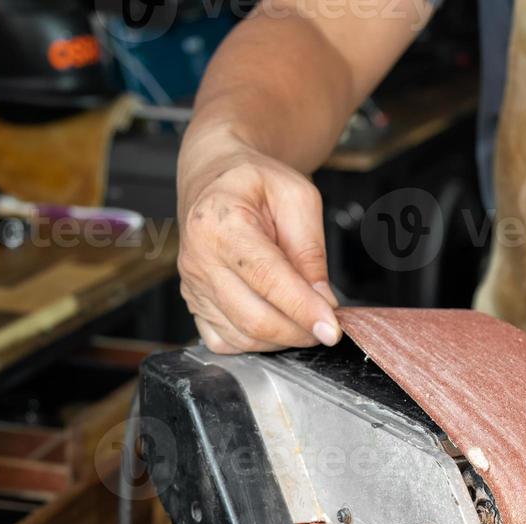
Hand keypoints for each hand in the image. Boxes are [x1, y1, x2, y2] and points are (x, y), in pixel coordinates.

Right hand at [177, 141, 340, 353]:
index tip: (332, 329)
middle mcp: (199, 259)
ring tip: (304, 318)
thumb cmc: (254, 182)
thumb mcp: (298, 197)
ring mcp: (193, 286)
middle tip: (327, 325)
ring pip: (243, 336)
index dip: (303, 309)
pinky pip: (226, 342)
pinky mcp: (194, 305)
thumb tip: (323, 301)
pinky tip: (275, 322)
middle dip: (299, 331)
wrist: (215, 179)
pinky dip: (257, 343)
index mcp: (220, 223)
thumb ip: (311, 250)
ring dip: (282, 338)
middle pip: (255, 318)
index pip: (267, 279)